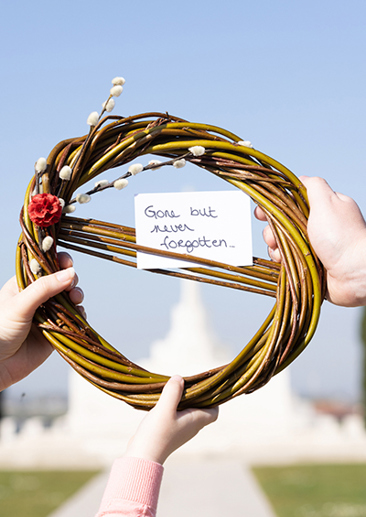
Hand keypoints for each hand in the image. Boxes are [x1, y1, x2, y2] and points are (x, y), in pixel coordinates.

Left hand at [0, 253, 83, 389]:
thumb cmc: (0, 330)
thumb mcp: (20, 304)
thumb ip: (44, 288)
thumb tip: (70, 273)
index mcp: (24, 285)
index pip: (44, 267)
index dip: (57, 262)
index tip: (67, 261)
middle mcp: (37, 298)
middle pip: (61, 281)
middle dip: (70, 279)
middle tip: (72, 284)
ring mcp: (48, 314)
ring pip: (69, 298)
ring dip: (76, 295)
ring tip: (76, 298)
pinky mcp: (56, 330)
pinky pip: (73, 319)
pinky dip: (79, 314)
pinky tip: (79, 313)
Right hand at [125, 375, 218, 464]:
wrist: (141, 457)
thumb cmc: (156, 434)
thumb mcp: (165, 409)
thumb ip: (173, 391)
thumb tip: (180, 378)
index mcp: (196, 421)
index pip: (214, 412)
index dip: (213, 399)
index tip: (205, 386)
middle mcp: (191, 426)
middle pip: (201, 409)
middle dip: (196, 395)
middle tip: (186, 382)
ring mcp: (179, 430)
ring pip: (187, 412)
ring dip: (182, 400)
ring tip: (173, 388)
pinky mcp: (168, 432)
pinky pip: (176, 415)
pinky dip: (173, 407)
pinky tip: (162, 400)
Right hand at [255, 176, 365, 306]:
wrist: (354, 274)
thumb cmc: (343, 238)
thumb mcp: (328, 202)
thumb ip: (313, 186)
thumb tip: (301, 178)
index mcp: (322, 209)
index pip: (290, 202)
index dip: (273, 206)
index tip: (260, 212)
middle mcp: (316, 227)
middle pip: (282, 223)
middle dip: (271, 229)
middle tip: (272, 236)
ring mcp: (311, 247)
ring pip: (281, 242)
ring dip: (274, 246)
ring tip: (279, 251)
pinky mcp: (307, 264)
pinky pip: (285, 259)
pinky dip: (280, 260)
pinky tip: (283, 261)